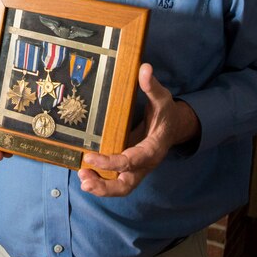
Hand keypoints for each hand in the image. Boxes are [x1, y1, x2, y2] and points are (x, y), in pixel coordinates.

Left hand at [77, 63, 199, 196]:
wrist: (174, 126)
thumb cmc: (165, 112)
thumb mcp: (162, 97)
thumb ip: (152, 85)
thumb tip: (144, 67)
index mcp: (153, 148)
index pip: (133, 160)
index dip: (112, 162)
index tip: (91, 157)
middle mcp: (145, 163)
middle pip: (127, 185)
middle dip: (105, 186)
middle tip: (84, 178)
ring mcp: (138, 169)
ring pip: (121, 188)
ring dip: (101, 188)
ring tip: (82, 180)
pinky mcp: (129, 169)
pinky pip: (116, 182)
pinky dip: (102, 182)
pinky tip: (86, 175)